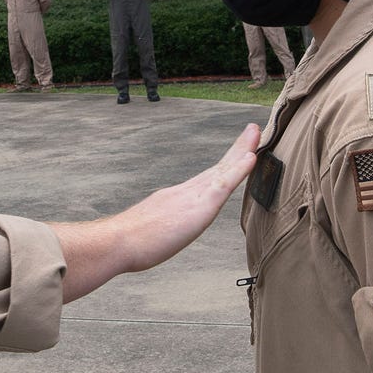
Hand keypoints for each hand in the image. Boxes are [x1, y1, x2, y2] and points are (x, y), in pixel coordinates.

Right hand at [116, 123, 258, 271]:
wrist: (116, 243)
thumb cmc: (128, 243)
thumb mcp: (150, 231)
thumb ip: (160, 226)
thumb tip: (160, 230)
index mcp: (176, 198)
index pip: (207, 178)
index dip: (225, 165)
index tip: (239, 152)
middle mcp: (186, 192)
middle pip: (218, 167)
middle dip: (237, 149)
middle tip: (253, 130)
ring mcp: (191, 197)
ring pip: (223, 170)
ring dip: (242, 150)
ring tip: (256, 133)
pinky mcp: (197, 208)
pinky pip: (222, 185)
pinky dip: (238, 170)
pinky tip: (251, 157)